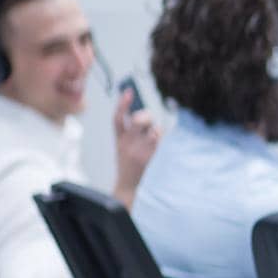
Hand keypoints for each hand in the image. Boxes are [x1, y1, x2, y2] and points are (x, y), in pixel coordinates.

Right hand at [112, 87, 159, 206]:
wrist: (127, 186)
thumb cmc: (128, 164)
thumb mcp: (123, 147)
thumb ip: (131, 132)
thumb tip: (145, 117)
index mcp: (119, 139)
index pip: (118, 118)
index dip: (123, 103)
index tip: (129, 91)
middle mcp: (127, 143)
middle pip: (138, 120)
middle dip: (145, 116)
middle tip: (148, 119)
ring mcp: (138, 150)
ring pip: (152, 130)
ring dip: (156, 130)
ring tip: (152, 138)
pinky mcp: (148, 157)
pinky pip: (159, 140)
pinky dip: (160, 138)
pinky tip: (156, 144)